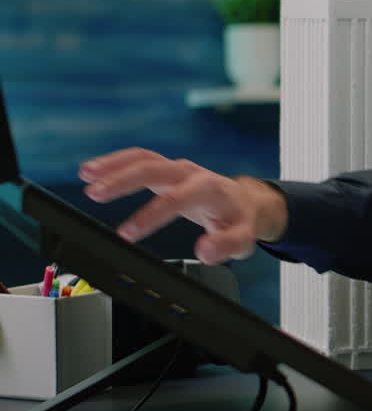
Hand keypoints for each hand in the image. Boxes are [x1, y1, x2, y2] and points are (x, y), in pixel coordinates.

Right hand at [79, 148, 287, 264]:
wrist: (245, 202)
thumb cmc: (240, 220)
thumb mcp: (242, 239)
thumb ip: (225, 246)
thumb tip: (204, 252)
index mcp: (209, 189)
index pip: (176, 199)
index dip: (150, 215)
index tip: (126, 234)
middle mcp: (191, 173)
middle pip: (154, 168)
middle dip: (123, 180)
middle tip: (95, 194)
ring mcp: (177, 169)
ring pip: (143, 158)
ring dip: (113, 165)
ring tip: (86, 176)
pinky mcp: (167, 169)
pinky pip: (139, 159)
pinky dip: (115, 162)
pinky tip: (92, 171)